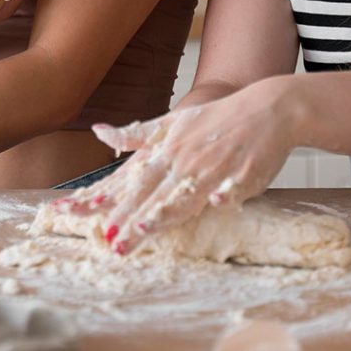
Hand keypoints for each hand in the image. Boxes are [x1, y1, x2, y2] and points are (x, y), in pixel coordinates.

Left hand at [60, 77, 295, 254]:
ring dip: (165, 212)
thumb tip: (99, 132)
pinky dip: (225, 196)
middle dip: (130, 217)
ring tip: (144, 229)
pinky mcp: (243, 174)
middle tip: (112, 242)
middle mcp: (184, 159)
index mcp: (166, 149)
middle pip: (153, 193)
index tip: (86, 215)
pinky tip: (217, 203)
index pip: (131, 178)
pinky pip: (233, 188)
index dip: (108, 198)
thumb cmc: (214, 120)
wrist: (264, 108)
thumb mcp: (171, 122)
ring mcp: (214, 167)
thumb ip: (136, 135)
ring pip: (186, 194)